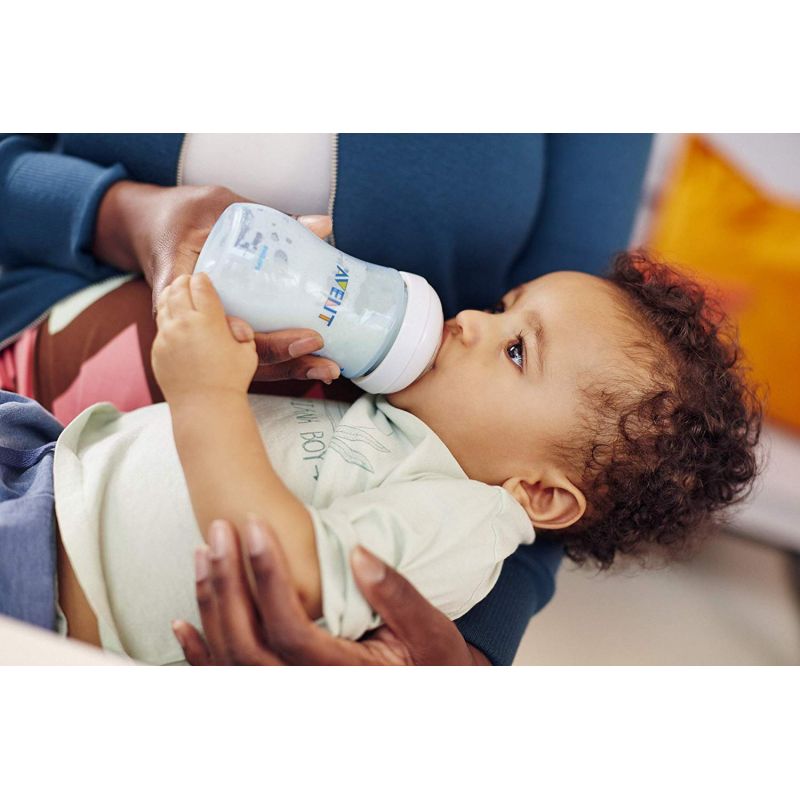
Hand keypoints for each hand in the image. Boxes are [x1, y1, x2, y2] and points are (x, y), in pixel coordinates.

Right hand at [94, 181, 340, 382]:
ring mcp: (205, 329)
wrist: (149, 228)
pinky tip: (309, 361)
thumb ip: (270, 217)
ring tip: (325, 369)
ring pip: (244, 361)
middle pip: (241, 355)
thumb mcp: (219, 207)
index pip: (228, 329)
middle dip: (287, 362)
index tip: (304, 338)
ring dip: (286, 369)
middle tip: (326, 363)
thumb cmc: (180, 217)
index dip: (267, 340)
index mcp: (187, 292)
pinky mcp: (217, 329)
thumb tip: (324, 226)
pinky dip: (277, 359)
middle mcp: (192, 320)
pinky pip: (245, 353)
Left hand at [152, 273, 256, 403]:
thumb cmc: (231, 379)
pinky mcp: (158, 349)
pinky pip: (160, 326)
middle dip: (185, 281)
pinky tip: (174, 321)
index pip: (200, 285)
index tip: (205, 279)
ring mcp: (167, 336)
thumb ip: (239, 330)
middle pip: (179, 288)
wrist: (205, 405)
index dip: (203, 279)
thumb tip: (230, 323)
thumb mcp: (247, 350)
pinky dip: (167, 318)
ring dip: (172, 295)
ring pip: (164, 303)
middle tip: (189, 280)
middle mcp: (184, 323)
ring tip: (177, 293)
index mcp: (208, 319)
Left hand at [172, 518, 489, 665]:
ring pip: (232, 661)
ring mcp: (289, 695)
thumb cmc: (433, 661)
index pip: (288, 626)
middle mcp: (307, 692)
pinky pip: (228, 679)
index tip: (254, 526)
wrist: (430, 693)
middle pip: (247, 644)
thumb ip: (396, 593)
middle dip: (228, 583)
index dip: (265, 575)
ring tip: (204, 554)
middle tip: (219, 532)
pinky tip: (183, 623)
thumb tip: (357, 553)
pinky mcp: (279, 691)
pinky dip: (199, 654)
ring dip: (212, 606)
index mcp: (343, 674)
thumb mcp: (429, 628)